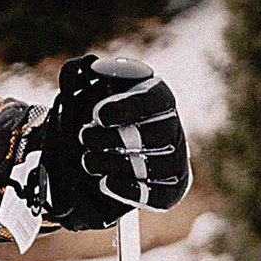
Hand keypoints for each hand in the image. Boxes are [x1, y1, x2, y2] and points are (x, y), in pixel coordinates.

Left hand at [32, 54, 190, 228]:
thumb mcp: (92, 93)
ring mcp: (176, 159)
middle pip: (156, 134)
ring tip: (88, 160)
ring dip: (115, 163)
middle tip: (85, 137)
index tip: (98, 115)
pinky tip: (105, 183)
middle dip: (115, 138)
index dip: (127, 107)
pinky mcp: (174, 187)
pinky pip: (159, 194)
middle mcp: (172, 126)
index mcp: (157, 96)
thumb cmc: (100, 118)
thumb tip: (84, 67)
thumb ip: (88, 78)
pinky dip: (130, 190)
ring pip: (153, 164)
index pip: (153, 99)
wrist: (105, 153)